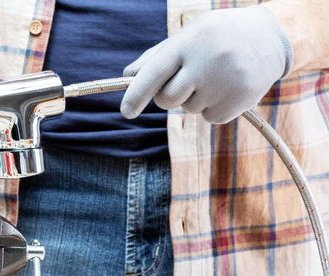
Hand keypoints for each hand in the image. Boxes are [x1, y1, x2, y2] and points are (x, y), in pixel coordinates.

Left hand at [120, 5, 292, 123]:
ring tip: (215, 76)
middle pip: (167, 99)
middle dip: (168, 96)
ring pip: (188, 109)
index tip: (126, 111)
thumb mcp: (188, 36)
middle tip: (187, 80)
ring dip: (194, 99)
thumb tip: (127, 76)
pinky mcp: (239, 102)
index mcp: (189, 42)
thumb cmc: (217, 37)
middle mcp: (207, 62)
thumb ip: (157, 57)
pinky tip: (226, 88)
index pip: (154, 73)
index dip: (136, 95)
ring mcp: (225, 83)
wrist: (270, 37)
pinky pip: (208, 118)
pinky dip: (212, 108)